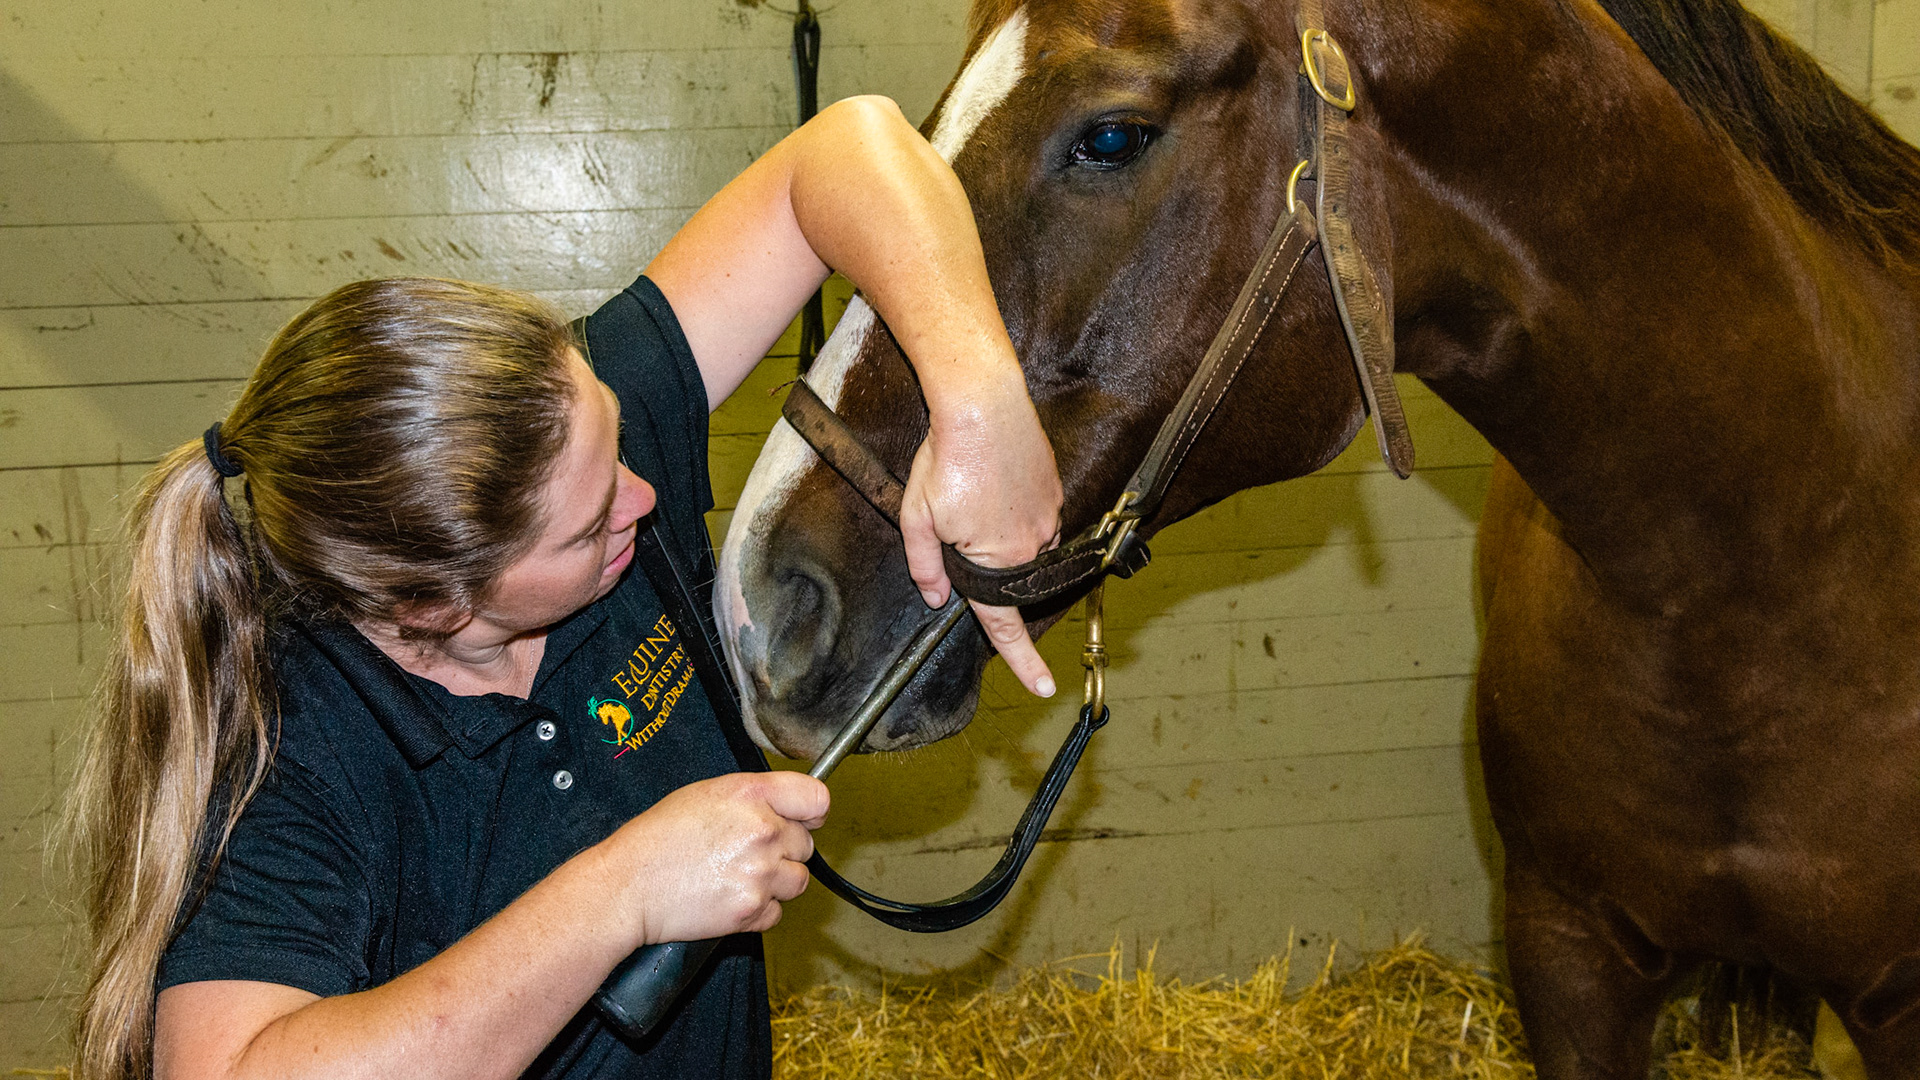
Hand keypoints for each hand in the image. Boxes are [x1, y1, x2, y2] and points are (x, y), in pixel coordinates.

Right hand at [608, 772, 828, 944]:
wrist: (627, 887)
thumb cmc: (658, 839)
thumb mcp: (706, 795)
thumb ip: (755, 798)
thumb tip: (792, 810)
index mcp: (751, 795)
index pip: (817, 798)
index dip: (812, 812)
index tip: (805, 820)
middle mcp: (762, 831)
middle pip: (806, 845)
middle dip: (784, 851)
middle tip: (745, 854)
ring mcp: (760, 873)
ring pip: (797, 881)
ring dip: (775, 883)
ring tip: (737, 877)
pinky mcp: (751, 911)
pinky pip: (777, 913)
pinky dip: (759, 911)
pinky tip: (729, 898)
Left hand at [899, 373, 1063, 697]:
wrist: (983, 403)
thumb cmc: (947, 458)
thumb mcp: (917, 516)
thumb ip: (924, 564)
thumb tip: (936, 597)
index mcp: (996, 559)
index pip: (1005, 623)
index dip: (1023, 661)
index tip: (1042, 686)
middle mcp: (1032, 544)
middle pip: (1009, 572)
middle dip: (986, 557)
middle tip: (959, 512)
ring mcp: (1048, 515)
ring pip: (1022, 542)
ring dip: (997, 527)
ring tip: (969, 488)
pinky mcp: (1053, 489)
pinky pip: (1034, 514)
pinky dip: (1013, 505)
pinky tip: (991, 479)